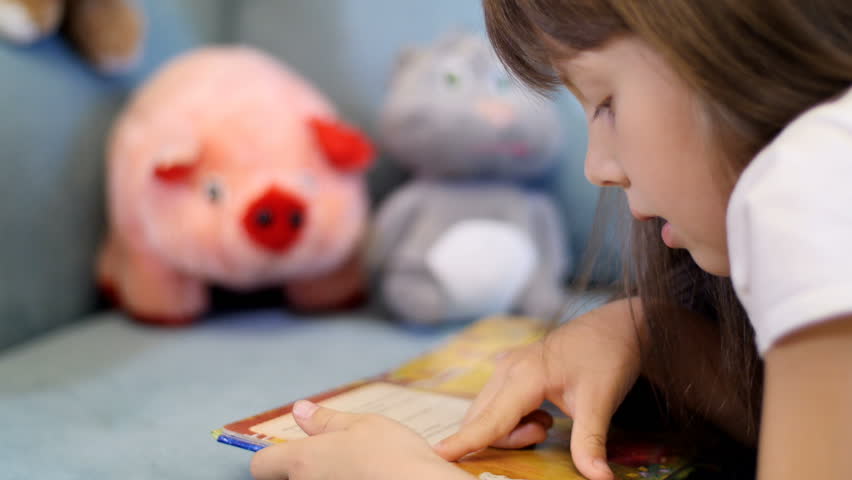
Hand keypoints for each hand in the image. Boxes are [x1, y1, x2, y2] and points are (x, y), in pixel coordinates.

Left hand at [250, 400, 473, 479]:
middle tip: (337, 463)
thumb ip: (325, 421)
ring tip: (358, 473)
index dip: (272, 459)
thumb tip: (299, 410)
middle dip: (304, 471)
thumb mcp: (363, 425)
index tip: (290, 456)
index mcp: (304, 460)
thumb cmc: (394, 455)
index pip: (261, 466)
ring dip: (325, 479)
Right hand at [434, 299, 644, 479]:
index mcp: (524, 376)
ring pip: (488, 412)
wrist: (614, 327)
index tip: (439, 454)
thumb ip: (589, 442)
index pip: (490, 419)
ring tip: (546, 422)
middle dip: (506, 439)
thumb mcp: (601, 403)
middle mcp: (507, 369)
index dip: (465, 441)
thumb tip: (598, 478)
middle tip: (545, 430)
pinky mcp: (512, 369)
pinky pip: (495, 403)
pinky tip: (540, 413)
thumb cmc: (606, 358)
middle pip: (483, 419)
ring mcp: (507, 366)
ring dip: (510, 429)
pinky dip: (510, 419)